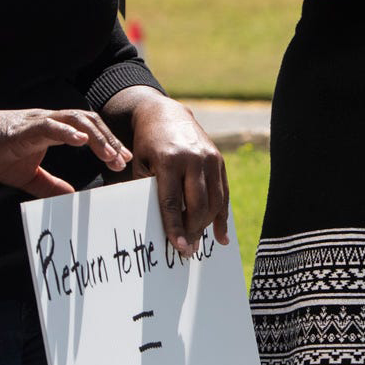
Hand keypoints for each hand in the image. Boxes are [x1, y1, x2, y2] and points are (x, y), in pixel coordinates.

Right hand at [0, 107, 131, 197]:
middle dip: (109, 141)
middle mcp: (51, 120)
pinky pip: (50, 126)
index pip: (88, 131)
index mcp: (53, 130)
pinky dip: (68, 132)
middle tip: (122, 161)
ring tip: (109, 154)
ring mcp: (39, 121)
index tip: (121, 161)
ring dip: (96, 138)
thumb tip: (71, 198)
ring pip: (77, 121)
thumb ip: (50, 185)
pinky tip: (81, 140)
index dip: (107, 143)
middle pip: (90, 122)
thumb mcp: (28, 176)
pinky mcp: (25, 127)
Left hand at [115, 89, 228, 256]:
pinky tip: (221, 235)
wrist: (167, 113)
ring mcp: (209, 158)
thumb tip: (159, 227)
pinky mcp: (219, 160)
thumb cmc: (148, 144)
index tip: (179, 248)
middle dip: (193, 230)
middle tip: (188, 251)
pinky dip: (223, 216)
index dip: (176, 227)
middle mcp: (192, 158)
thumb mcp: (141, 164)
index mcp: (169, 159)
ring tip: (198, 242)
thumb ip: (149, 191)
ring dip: (207, 226)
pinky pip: (223, 193)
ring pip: (214, 201)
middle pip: (197, 204)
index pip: (172, 201)